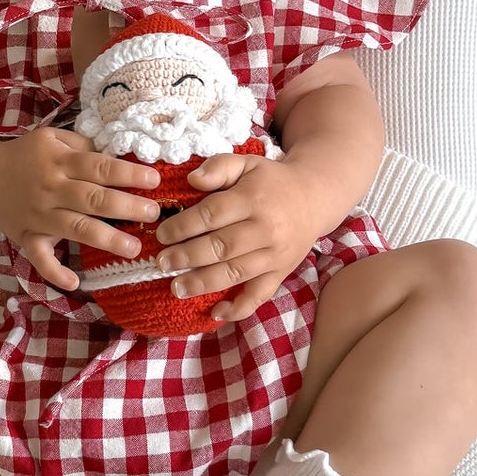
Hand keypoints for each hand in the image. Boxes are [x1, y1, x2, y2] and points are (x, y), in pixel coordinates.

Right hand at [0, 128, 163, 290]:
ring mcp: (38, 215)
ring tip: (134, 248)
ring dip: (106, 239)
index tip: (154, 180)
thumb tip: (119, 158)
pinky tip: (75, 283)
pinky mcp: (26, 237)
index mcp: (59, 161)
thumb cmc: (26, 156)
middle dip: (127, 206)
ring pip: (76, 228)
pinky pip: (40, 258)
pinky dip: (55, 272)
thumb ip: (83, 147)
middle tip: (154, 214)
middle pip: (93, 199)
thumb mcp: (52, 138)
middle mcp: (51, 188)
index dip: (128, 174)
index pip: (99, 167)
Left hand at [154, 154, 325, 322]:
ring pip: (235, 273)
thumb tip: (191, 180)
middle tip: (161, 263)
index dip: (183, 227)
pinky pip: (260, 295)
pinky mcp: (281, 272)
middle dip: (186, 257)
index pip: (211, 215)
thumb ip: (219, 167)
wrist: (315, 197)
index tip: (161, 235)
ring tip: (176, 288)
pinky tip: (216, 312)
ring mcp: (274, 255)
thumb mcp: (246, 163)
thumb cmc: (272, 180)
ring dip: (203, 283)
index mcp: (253, 199)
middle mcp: (265, 229)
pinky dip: (239, 308)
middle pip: (220, 247)